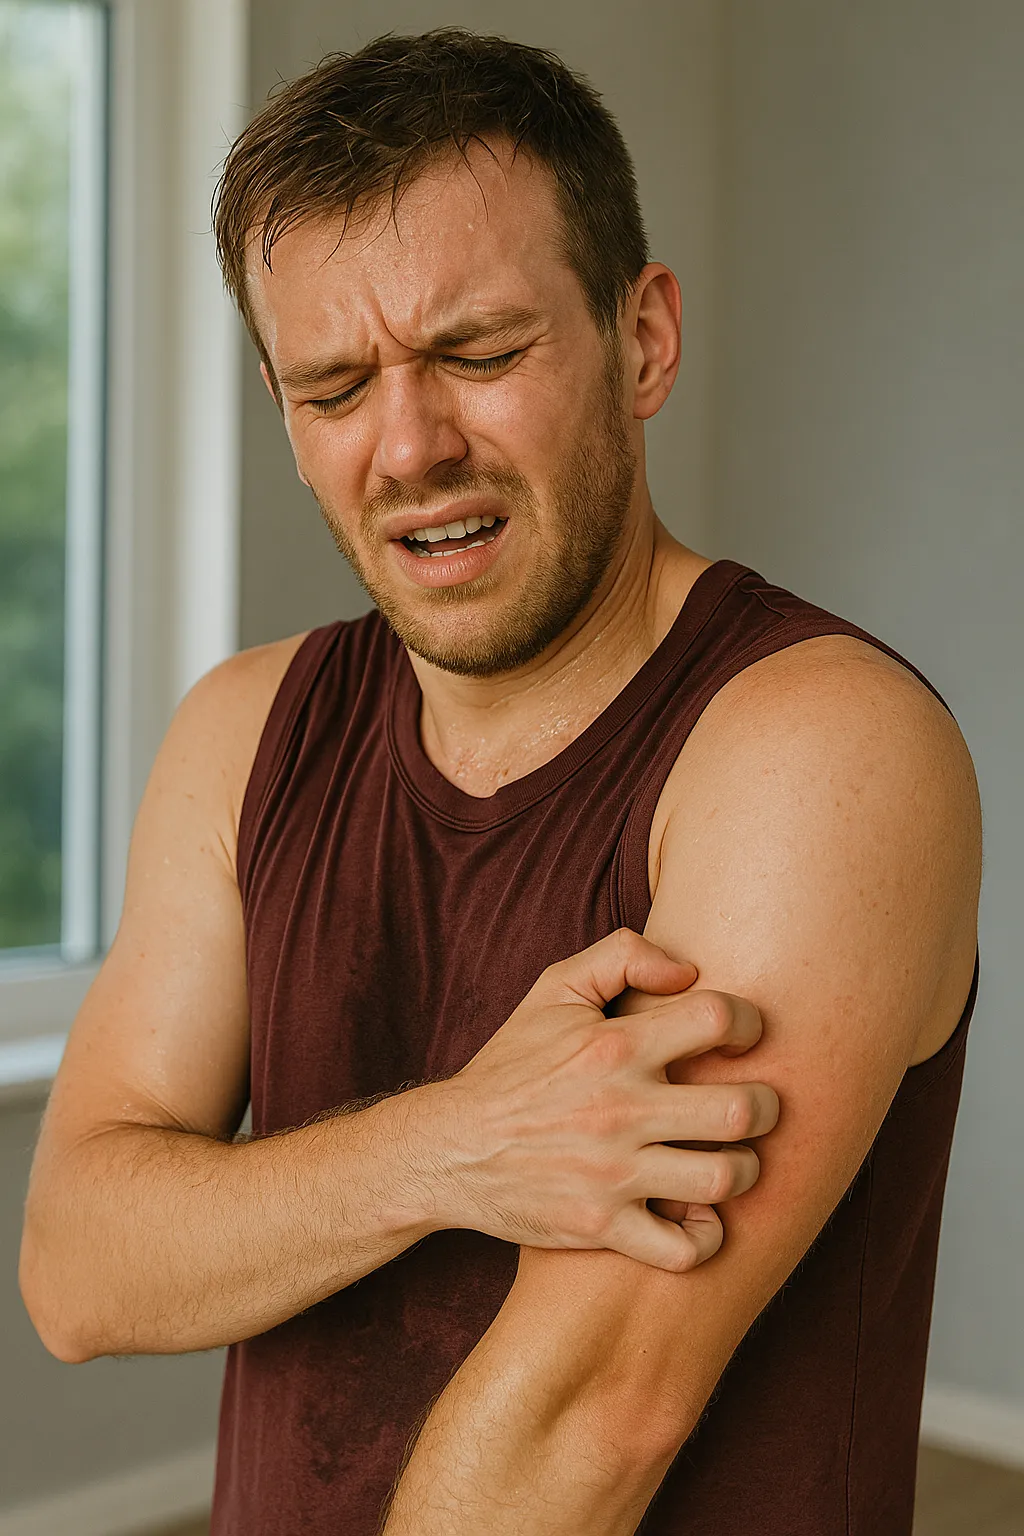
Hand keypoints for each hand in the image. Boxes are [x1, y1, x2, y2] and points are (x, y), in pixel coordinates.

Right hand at [424, 928, 778, 1270]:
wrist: (450, 1148)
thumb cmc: (512, 1066)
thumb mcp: (553, 990)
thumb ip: (622, 955)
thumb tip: (688, 971)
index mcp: (614, 1046)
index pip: (717, 1018)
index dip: (747, 1022)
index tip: (739, 1038)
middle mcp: (619, 1108)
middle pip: (740, 1109)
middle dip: (764, 1106)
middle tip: (750, 1106)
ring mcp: (613, 1173)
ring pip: (724, 1179)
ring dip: (743, 1170)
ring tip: (728, 1158)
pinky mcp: (602, 1225)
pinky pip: (683, 1249)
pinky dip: (704, 1238)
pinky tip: (695, 1215)